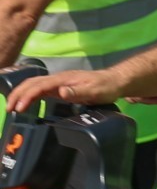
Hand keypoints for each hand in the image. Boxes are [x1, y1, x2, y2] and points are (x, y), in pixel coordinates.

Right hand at [6, 69, 124, 113]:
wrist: (114, 82)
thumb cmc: (105, 86)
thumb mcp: (94, 90)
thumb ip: (78, 91)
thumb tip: (60, 92)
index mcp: (63, 79)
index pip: (39, 86)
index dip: (27, 96)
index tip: (19, 108)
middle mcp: (58, 79)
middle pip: (31, 83)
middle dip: (18, 94)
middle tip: (9, 109)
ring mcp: (58, 83)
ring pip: (34, 85)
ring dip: (21, 94)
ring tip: (12, 108)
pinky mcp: (60, 88)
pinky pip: (40, 90)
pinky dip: (29, 96)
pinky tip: (26, 104)